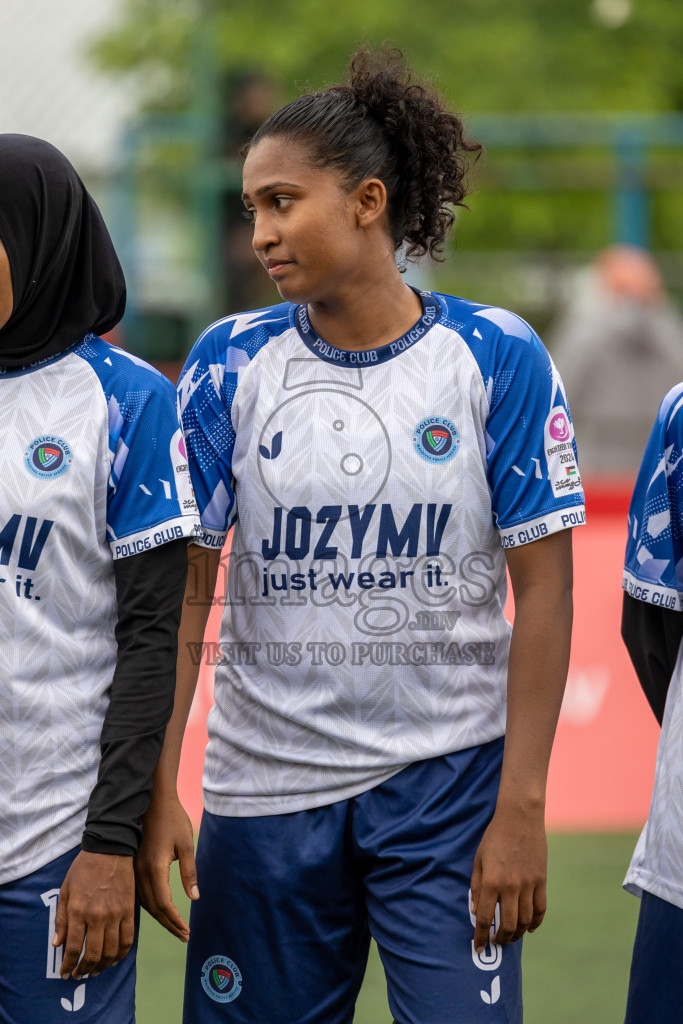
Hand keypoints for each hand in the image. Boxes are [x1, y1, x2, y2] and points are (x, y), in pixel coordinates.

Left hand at [54, 851, 134, 978]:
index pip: (73, 948)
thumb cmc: (84, 868)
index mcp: (79, 911)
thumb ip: (62, 919)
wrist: (110, 848)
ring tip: (96, 970)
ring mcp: (116, 914)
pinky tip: (114, 958)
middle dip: (84, 970)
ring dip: (102, 966)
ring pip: (111, 951)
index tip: (66, 973)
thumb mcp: (66, 890)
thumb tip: (57, 943)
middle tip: (80, 974)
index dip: (68, 965)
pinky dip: (121, 954)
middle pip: (93, 955)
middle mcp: (97, 916)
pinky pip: (128, 939)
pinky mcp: (129, 911)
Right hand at [134, 793, 197, 940]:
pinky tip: (158, 911)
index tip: (187, 931)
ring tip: (174, 928)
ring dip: (159, 917)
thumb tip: (195, 898)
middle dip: (169, 924)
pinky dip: (150, 907)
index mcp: (154, 868)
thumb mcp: (186, 844)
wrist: (152, 800)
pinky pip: (139, 893)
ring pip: (144, 903)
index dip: (175, 920)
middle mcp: (141, 872)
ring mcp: (134, 869)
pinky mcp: (133, 865)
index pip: (164, 904)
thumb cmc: (173, 819)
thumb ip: (189, 872)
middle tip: (184, 936)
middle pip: (153, 908)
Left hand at [469, 801, 546, 954]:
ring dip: (518, 934)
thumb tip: (476, 911)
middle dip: (500, 939)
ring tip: (510, 937)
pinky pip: (540, 909)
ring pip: (526, 921)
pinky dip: (536, 923)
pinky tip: (529, 928)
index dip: (481, 936)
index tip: (478, 948)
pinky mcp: (541, 881)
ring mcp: (528, 885)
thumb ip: (476, 887)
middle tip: (496, 942)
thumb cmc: (495, 837)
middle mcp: (510, 887)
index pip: (485, 918)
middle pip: (508, 925)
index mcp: (491, 882)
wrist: (520, 818)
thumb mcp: (479, 860)